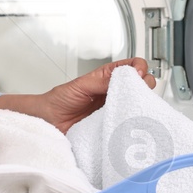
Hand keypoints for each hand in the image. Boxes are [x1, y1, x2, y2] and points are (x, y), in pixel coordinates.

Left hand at [15, 57, 156, 132]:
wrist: (47, 123)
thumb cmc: (58, 101)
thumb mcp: (80, 86)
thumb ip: (102, 80)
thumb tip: (124, 75)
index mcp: (106, 77)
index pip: (131, 66)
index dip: (139, 67)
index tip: (138, 74)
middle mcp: (113, 92)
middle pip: (141, 83)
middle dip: (145, 84)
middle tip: (139, 90)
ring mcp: (114, 109)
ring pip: (138, 102)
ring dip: (141, 102)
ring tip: (136, 104)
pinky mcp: (113, 126)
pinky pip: (128, 122)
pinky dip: (134, 121)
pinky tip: (131, 120)